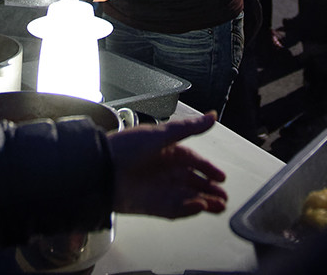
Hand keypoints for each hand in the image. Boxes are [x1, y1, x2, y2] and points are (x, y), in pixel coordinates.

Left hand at [109, 112, 227, 217]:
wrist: (102, 170)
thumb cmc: (127, 147)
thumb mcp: (161, 134)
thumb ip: (189, 128)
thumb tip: (212, 116)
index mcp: (167, 152)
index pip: (193, 162)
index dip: (208, 169)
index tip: (221, 177)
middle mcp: (165, 171)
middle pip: (193, 182)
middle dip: (209, 190)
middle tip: (224, 197)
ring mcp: (159, 189)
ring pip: (187, 198)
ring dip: (204, 202)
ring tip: (219, 206)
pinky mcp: (153, 205)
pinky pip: (175, 210)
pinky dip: (188, 210)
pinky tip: (200, 208)